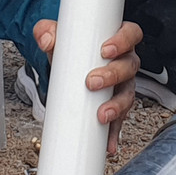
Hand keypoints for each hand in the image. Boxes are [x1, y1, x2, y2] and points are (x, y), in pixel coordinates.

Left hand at [34, 18, 143, 154]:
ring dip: (116, 106)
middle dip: (113, 75)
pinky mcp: (116, 106)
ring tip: (101, 115)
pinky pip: (119, 119)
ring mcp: (123, 85)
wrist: (66, 66)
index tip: (105, 50)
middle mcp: (125, 62)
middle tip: (91, 82)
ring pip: (128, 95)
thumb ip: (47, 31)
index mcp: (118, 40)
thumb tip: (45, 40)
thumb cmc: (72, 48)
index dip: (123, 41)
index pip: (131, 34)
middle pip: (129, 66)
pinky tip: (107, 143)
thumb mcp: (58, 36)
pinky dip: (113, 132)